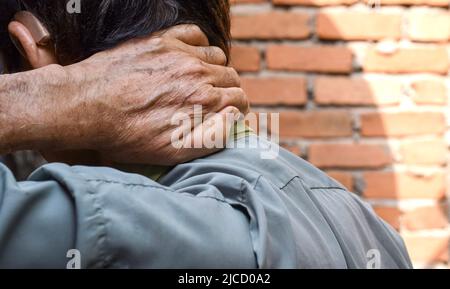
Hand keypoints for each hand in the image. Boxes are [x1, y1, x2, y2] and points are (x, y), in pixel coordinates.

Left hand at [1, 25, 248, 164]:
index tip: (228, 114)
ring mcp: (180, 54)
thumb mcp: (173, 151)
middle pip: (231, 77)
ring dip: (215, 69)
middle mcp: (198, 73)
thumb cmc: (128, 134)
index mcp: (204, 102)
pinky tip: (190, 57)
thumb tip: (234, 117)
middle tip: (213, 101)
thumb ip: (212, 136)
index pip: (240, 99)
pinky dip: (199, 45)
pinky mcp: (162, 41)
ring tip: (200, 81)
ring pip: (217, 56)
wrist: (86, 107)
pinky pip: (195, 34)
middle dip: (228, 91)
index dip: (237, 109)